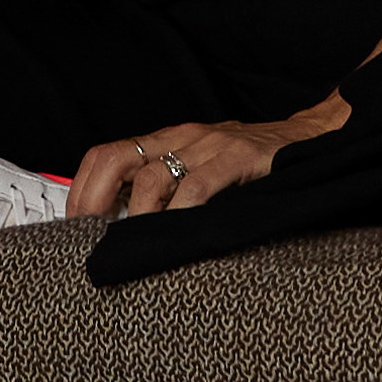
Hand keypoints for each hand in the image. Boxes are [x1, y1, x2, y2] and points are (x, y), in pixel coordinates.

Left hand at [70, 100, 342, 217]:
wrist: (309, 137)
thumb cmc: (251, 161)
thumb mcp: (202, 165)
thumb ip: (169, 186)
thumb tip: (124, 225)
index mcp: (167, 140)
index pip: (105, 155)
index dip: (82, 189)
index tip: (72, 226)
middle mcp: (181, 137)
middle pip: (115, 159)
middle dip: (93, 201)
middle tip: (89, 239)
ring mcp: (210, 144)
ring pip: (153, 176)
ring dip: (134, 216)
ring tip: (131, 244)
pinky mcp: (241, 157)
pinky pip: (200, 185)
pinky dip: (180, 213)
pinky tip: (176, 236)